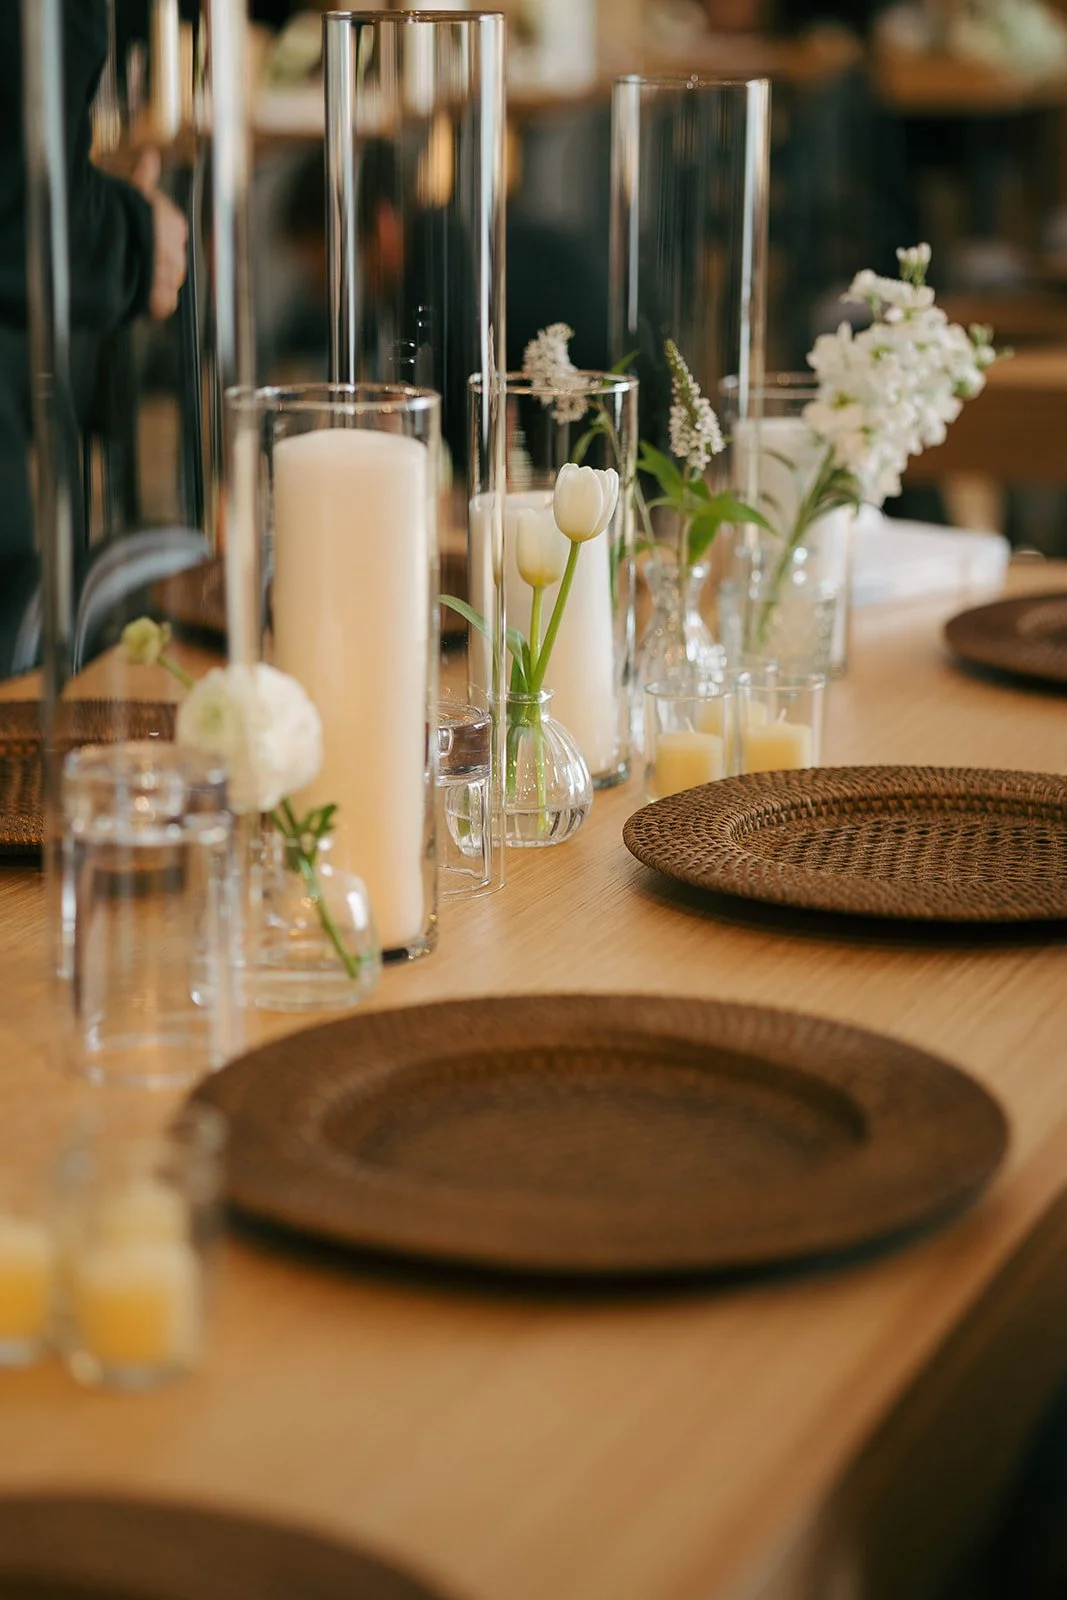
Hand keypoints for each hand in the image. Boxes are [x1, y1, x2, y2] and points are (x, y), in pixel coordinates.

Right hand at [131, 148, 188, 320]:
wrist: (109, 235)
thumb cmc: (117, 208)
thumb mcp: (131, 186)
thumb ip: (145, 175)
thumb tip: (150, 156)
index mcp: (174, 224)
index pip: (171, 236)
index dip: (152, 239)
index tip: (136, 239)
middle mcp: (178, 250)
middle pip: (168, 262)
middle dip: (152, 262)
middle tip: (130, 259)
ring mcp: (171, 276)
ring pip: (165, 284)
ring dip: (150, 283)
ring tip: (130, 277)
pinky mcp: (162, 298)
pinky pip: (162, 305)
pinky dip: (151, 304)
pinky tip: (138, 296)